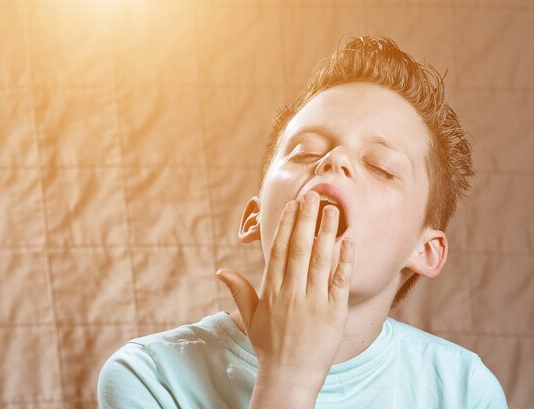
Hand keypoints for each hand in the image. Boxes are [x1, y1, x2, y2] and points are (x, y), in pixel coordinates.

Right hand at [216, 190, 353, 391]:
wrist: (290, 376)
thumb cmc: (269, 345)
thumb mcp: (250, 318)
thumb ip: (240, 291)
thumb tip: (222, 270)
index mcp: (272, 291)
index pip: (279, 251)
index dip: (285, 226)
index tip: (291, 206)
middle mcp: (292, 293)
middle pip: (299, 249)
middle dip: (306, 220)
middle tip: (313, 195)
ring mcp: (314, 302)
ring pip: (320, 260)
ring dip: (326, 232)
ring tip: (332, 209)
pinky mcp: (334, 313)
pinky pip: (340, 282)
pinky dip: (345, 261)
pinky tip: (349, 241)